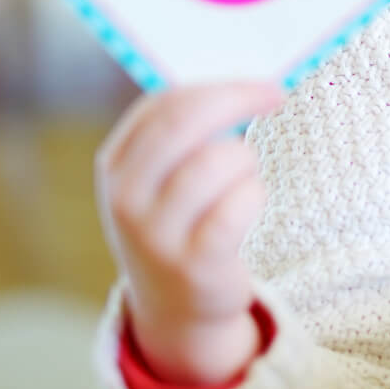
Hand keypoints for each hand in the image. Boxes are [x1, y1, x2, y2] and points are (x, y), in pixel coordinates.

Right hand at [95, 81, 283, 385]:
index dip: (215, 86)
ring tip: (241, 182)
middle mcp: (125, 199)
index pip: (161, 105)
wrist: (176, 307)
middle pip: (183, 122)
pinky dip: (254, 195)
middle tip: (274, 94)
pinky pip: (238, 206)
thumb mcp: (161, 178)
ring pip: (219, 160)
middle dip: (236, 99)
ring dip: (246, 161)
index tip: (257, 81)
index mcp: (116, 166)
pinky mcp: (193, 264)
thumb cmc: (180, 222)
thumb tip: (244, 81)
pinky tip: (248, 206)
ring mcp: (155, 234)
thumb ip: (186, 132)